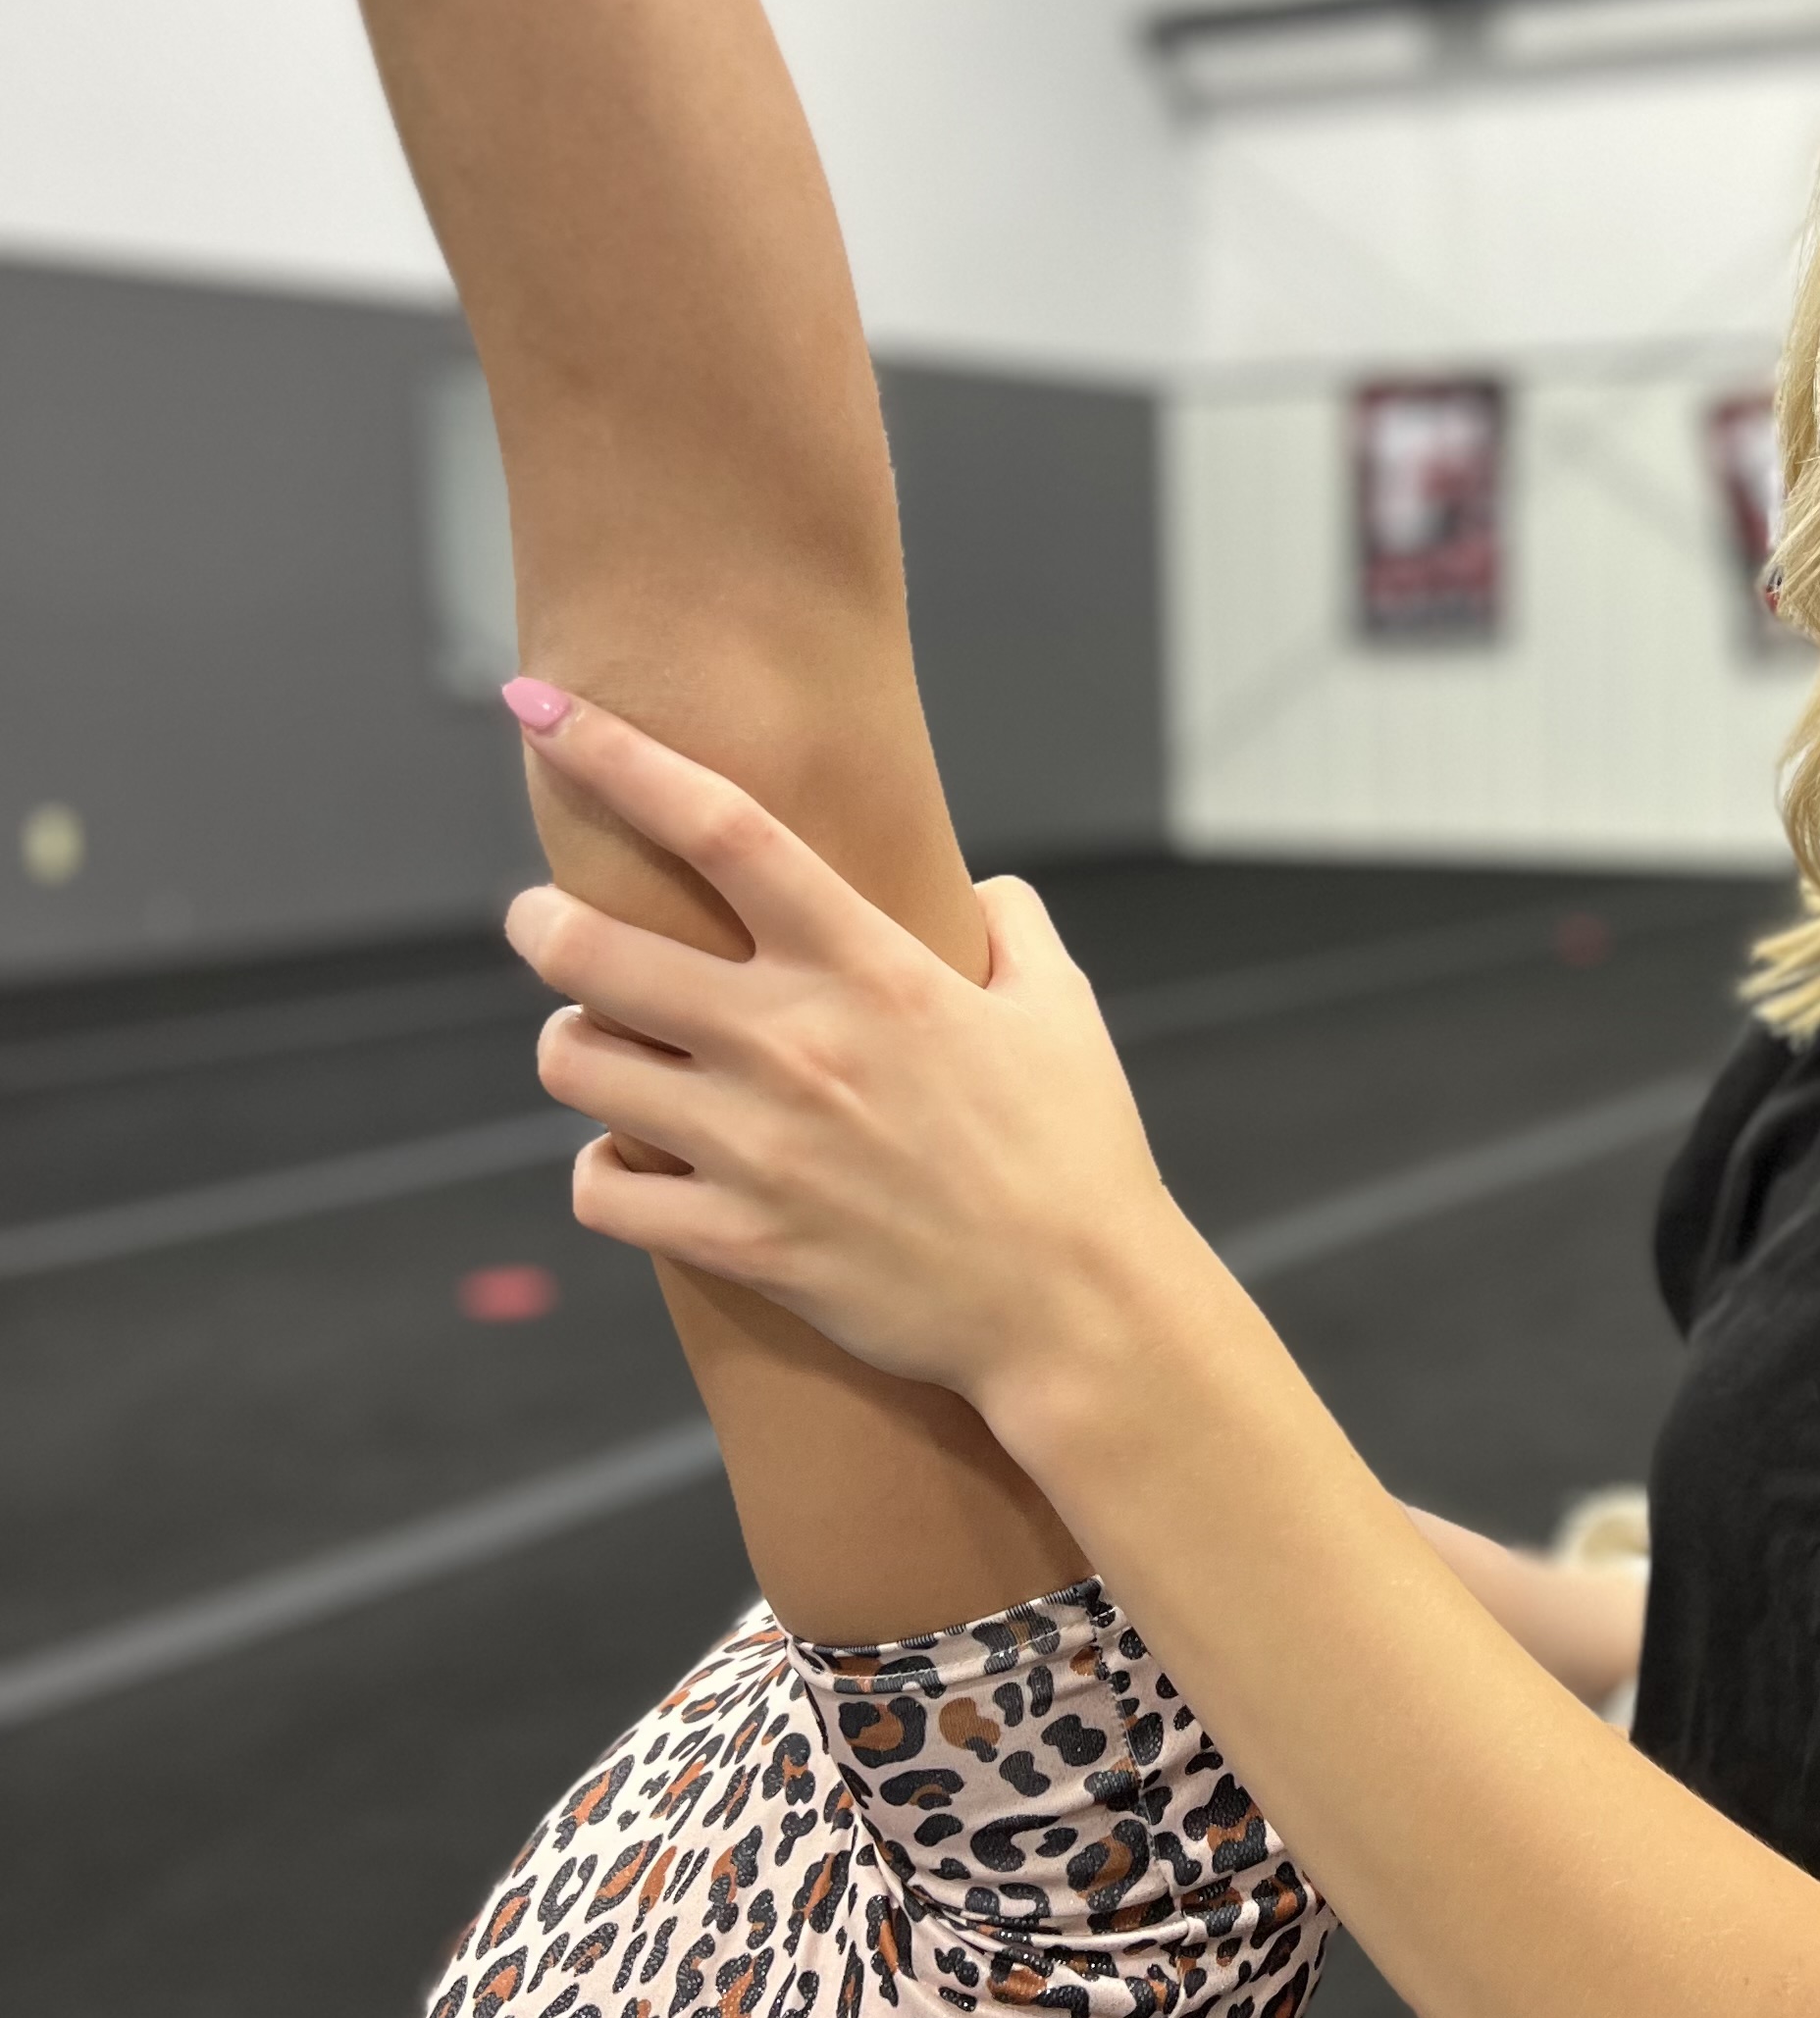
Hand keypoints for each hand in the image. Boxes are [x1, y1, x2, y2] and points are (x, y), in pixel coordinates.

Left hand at [501, 689, 1189, 1434]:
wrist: (1077, 1308)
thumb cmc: (1079, 1151)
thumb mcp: (1061, 1010)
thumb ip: (1012, 924)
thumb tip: (982, 888)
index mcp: (870, 967)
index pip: (721, 827)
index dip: (617, 755)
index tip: (544, 709)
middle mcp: (795, 1044)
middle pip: (590, 951)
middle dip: (540, 922)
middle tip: (543, 920)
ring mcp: (757, 1148)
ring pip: (575, 1067)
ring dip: (573, 1048)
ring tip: (599, 1050)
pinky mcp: (740, 1242)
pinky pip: (602, 1193)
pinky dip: (602, 1174)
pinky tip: (632, 1164)